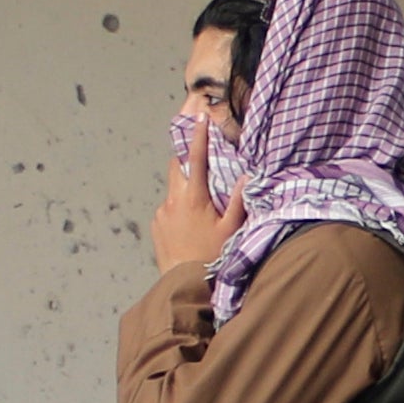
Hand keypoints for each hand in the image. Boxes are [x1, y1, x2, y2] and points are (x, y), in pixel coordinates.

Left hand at [150, 122, 235, 277]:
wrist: (183, 284)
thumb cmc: (210, 257)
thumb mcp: (231, 230)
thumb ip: (239, 201)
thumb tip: (247, 176)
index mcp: (193, 197)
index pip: (196, 158)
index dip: (199, 136)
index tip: (199, 117)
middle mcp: (173, 200)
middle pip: (177, 167)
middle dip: (186, 157)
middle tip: (198, 153)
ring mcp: (161, 213)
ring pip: (173, 188)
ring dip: (184, 186)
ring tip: (200, 200)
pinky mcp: (156, 225)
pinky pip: (168, 207)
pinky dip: (178, 206)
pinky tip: (189, 223)